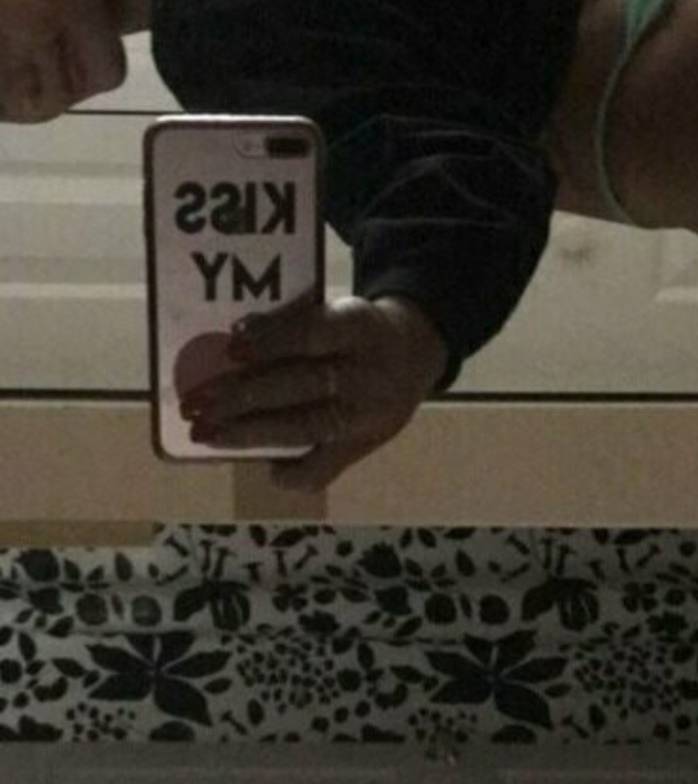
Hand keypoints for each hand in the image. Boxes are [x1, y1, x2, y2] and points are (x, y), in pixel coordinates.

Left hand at [179, 293, 448, 490]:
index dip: (271, 340)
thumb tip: (228, 344)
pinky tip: (263, 465)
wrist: (417, 354)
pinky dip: (290, 473)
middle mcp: (367, 374)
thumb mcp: (338, 310)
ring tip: (206, 433)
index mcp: (360, 327)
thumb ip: (294, 322)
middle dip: (241, 395)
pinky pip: (323, 469)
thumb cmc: (357, 330)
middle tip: (195, 402)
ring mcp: (366, 416)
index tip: (230, 345)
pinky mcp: (363, 447)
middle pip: (300, 385)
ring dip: (248, 432)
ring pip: (303, 428)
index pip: (313, 333)